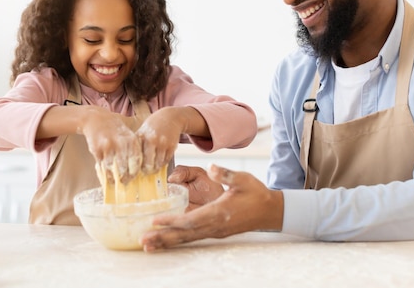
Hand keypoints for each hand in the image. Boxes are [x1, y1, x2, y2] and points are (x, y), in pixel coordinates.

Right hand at [77, 106, 141, 183]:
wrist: (95, 119)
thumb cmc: (114, 129)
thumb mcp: (127, 135)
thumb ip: (131, 150)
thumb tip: (135, 171)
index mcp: (131, 139)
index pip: (136, 160)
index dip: (135, 172)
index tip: (133, 177)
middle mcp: (120, 143)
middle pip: (125, 167)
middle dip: (125, 177)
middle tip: (124, 182)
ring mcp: (108, 147)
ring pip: (112, 169)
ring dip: (113, 178)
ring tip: (114, 182)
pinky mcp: (97, 150)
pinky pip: (101, 166)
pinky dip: (104, 173)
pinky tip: (105, 176)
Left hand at [136, 107, 185, 173]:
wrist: (170, 117)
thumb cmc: (154, 125)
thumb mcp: (142, 131)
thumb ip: (137, 144)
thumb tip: (128, 161)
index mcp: (141, 136)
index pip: (135, 156)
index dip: (133, 167)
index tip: (131, 173)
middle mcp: (152, 139)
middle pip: (147, 163)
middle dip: (145, 171)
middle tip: (144, 173)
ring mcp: (163, 143)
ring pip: (157, 164)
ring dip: (154, 169)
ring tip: (152, 169)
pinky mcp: (172, 146)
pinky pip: (166, 161)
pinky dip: (162, 164)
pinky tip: (159, 163)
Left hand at [139, 164, 283, 251]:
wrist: (270, 211)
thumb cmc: (255, 193)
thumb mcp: (242, 179)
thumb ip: (226, 174)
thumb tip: (212, 167)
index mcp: (219, 212)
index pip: (191, 219)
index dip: (172, 221)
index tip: (155, 221)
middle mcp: (215, 226)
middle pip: (185, 234)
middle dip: (163, 237)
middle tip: (143, 240)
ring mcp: (215, 231)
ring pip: (187, 238)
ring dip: (167, 242)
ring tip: (148, 246)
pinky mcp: (215, 232)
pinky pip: (192, 238)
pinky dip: (177, 241)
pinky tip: (165, 242)